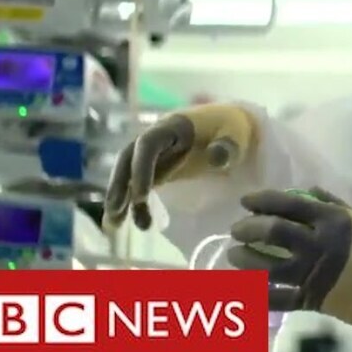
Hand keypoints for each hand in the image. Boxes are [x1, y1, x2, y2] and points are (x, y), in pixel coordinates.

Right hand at [104, 104, 258, 232]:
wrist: (232, 126)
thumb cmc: (233, 128)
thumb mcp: (236, 134)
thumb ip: (228, 146)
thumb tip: (215, 158)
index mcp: (172, 125)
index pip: (147, 144)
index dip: (141, 168)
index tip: (141, 196)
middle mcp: (156, 138)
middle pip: (128, 159)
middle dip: (119, 185)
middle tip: (116, 213)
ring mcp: (155, 153)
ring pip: (128, 173)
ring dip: (120, 198)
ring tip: (115, 225)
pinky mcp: (158, 168)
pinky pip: (139, 184)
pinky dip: (132, 202)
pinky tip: (131, 222)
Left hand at [226, 187, 351, 311]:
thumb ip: (333, 205)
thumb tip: (306, 192)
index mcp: (333, 219)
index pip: (289, 204)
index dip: (262, 201)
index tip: (246, 202)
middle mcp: (320, 243)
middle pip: (272, 232)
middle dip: (248, 229)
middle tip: (237, 230)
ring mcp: (316, 273)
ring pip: (268, 266)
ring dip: (245, 260)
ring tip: (235, 256)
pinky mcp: (315, 300)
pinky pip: (279, 299)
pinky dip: (259, 295)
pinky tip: (246, 290)